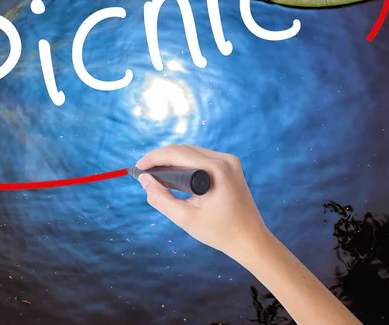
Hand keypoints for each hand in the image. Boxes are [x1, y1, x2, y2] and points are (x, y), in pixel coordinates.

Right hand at [136, 144, 268, 259]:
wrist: (250, 239)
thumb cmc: (219, 232)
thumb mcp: (185, 218)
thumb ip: (160, 199)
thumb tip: (144, 180)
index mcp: (215, 170)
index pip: (176, 153)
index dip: (153, 158)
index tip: (138, 168)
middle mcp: (224, 159)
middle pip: (183, 149)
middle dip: (161, 158)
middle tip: (144, 174)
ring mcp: (229, 161)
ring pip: (191, 151)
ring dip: (172, 160)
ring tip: (156, 176)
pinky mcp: (230, 165)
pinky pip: (201, 158)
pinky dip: (185, 164)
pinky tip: (174, 177)